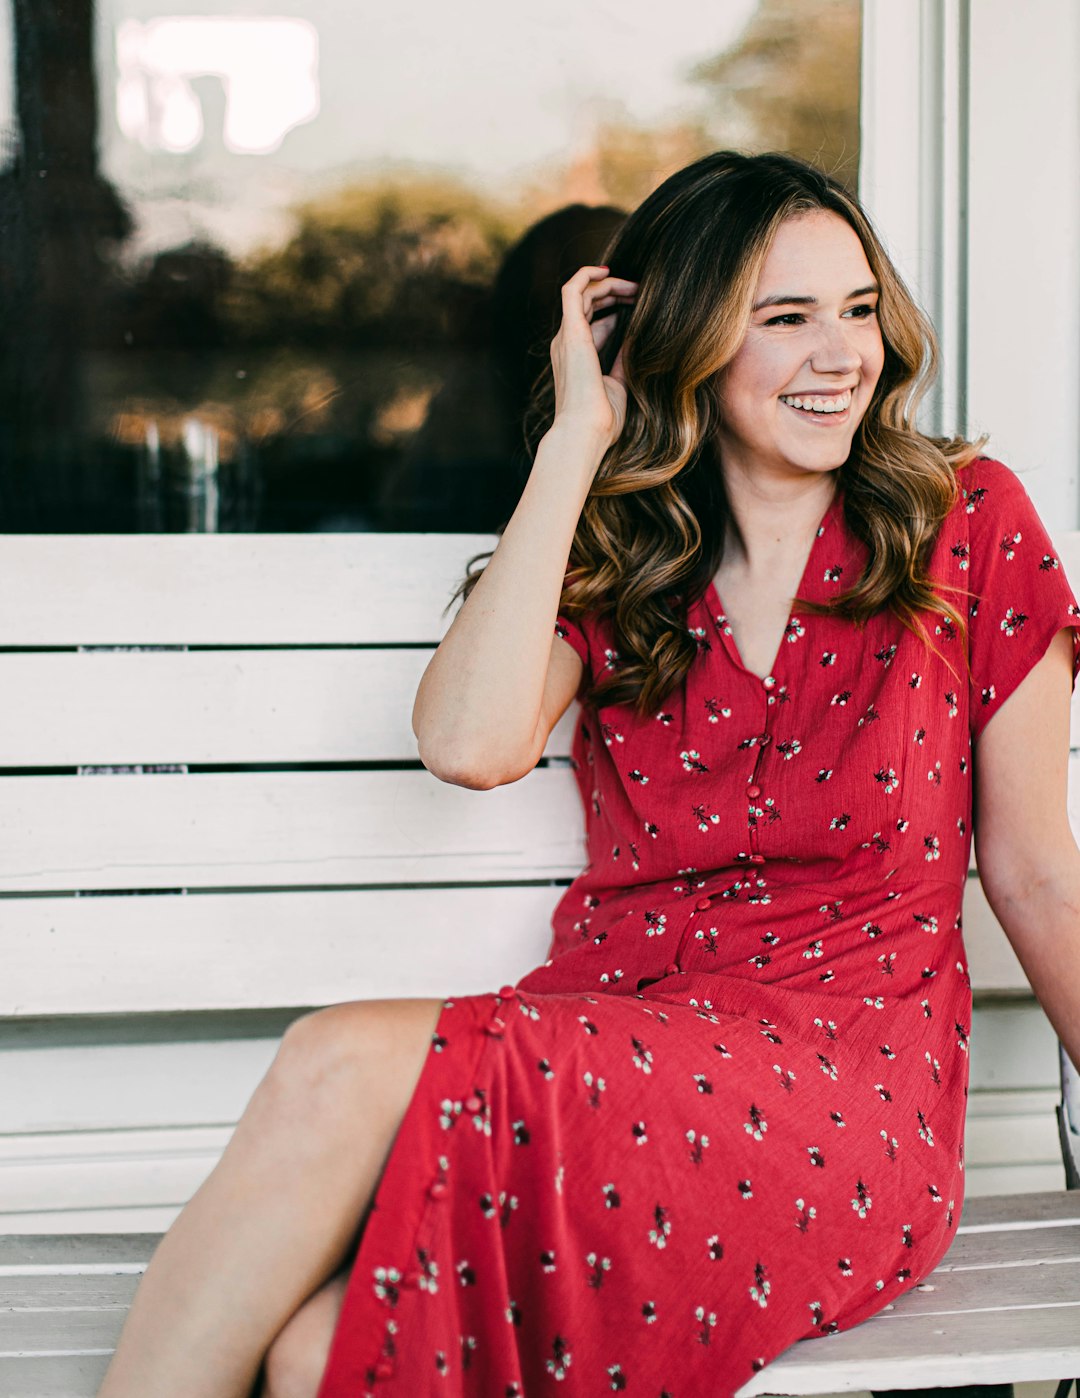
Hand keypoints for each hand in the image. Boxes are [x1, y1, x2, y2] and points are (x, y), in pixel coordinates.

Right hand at [548, 265, 638, 453]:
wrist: (585, 431)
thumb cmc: (601, 420)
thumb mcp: (619, 384)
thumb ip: (624, 361)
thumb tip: (639, 341)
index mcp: (577, 358)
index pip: (595, 323)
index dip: (618, 311)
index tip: (642, 308)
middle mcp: (567, 344)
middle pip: (588, 303)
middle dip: (614, 292)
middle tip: (641, 291)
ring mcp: (567, 336)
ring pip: (582, 292)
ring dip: (608, 283)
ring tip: (634, 285)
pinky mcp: (571, 331)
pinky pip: (572, 290)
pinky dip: (587, 274)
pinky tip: (609, 271)